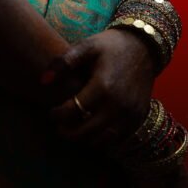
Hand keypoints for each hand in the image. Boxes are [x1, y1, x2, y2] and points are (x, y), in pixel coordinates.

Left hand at [46, 28, 156, 146]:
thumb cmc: (111, 46)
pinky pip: (118, 140)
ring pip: (102, 141)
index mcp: (103, 86)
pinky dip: (104, 141)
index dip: (58, 115)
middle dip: (68, 132)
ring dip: (86, 139)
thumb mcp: (87, 46)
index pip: (72, 111)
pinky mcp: (138, 118)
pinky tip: (94, 132)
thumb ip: (64, 62)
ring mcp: (130, 114)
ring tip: (76, 129)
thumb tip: (43, 81)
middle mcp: (118, 105)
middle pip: (85, 131)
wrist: (144, 47)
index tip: (51, 112)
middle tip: (59, 127)